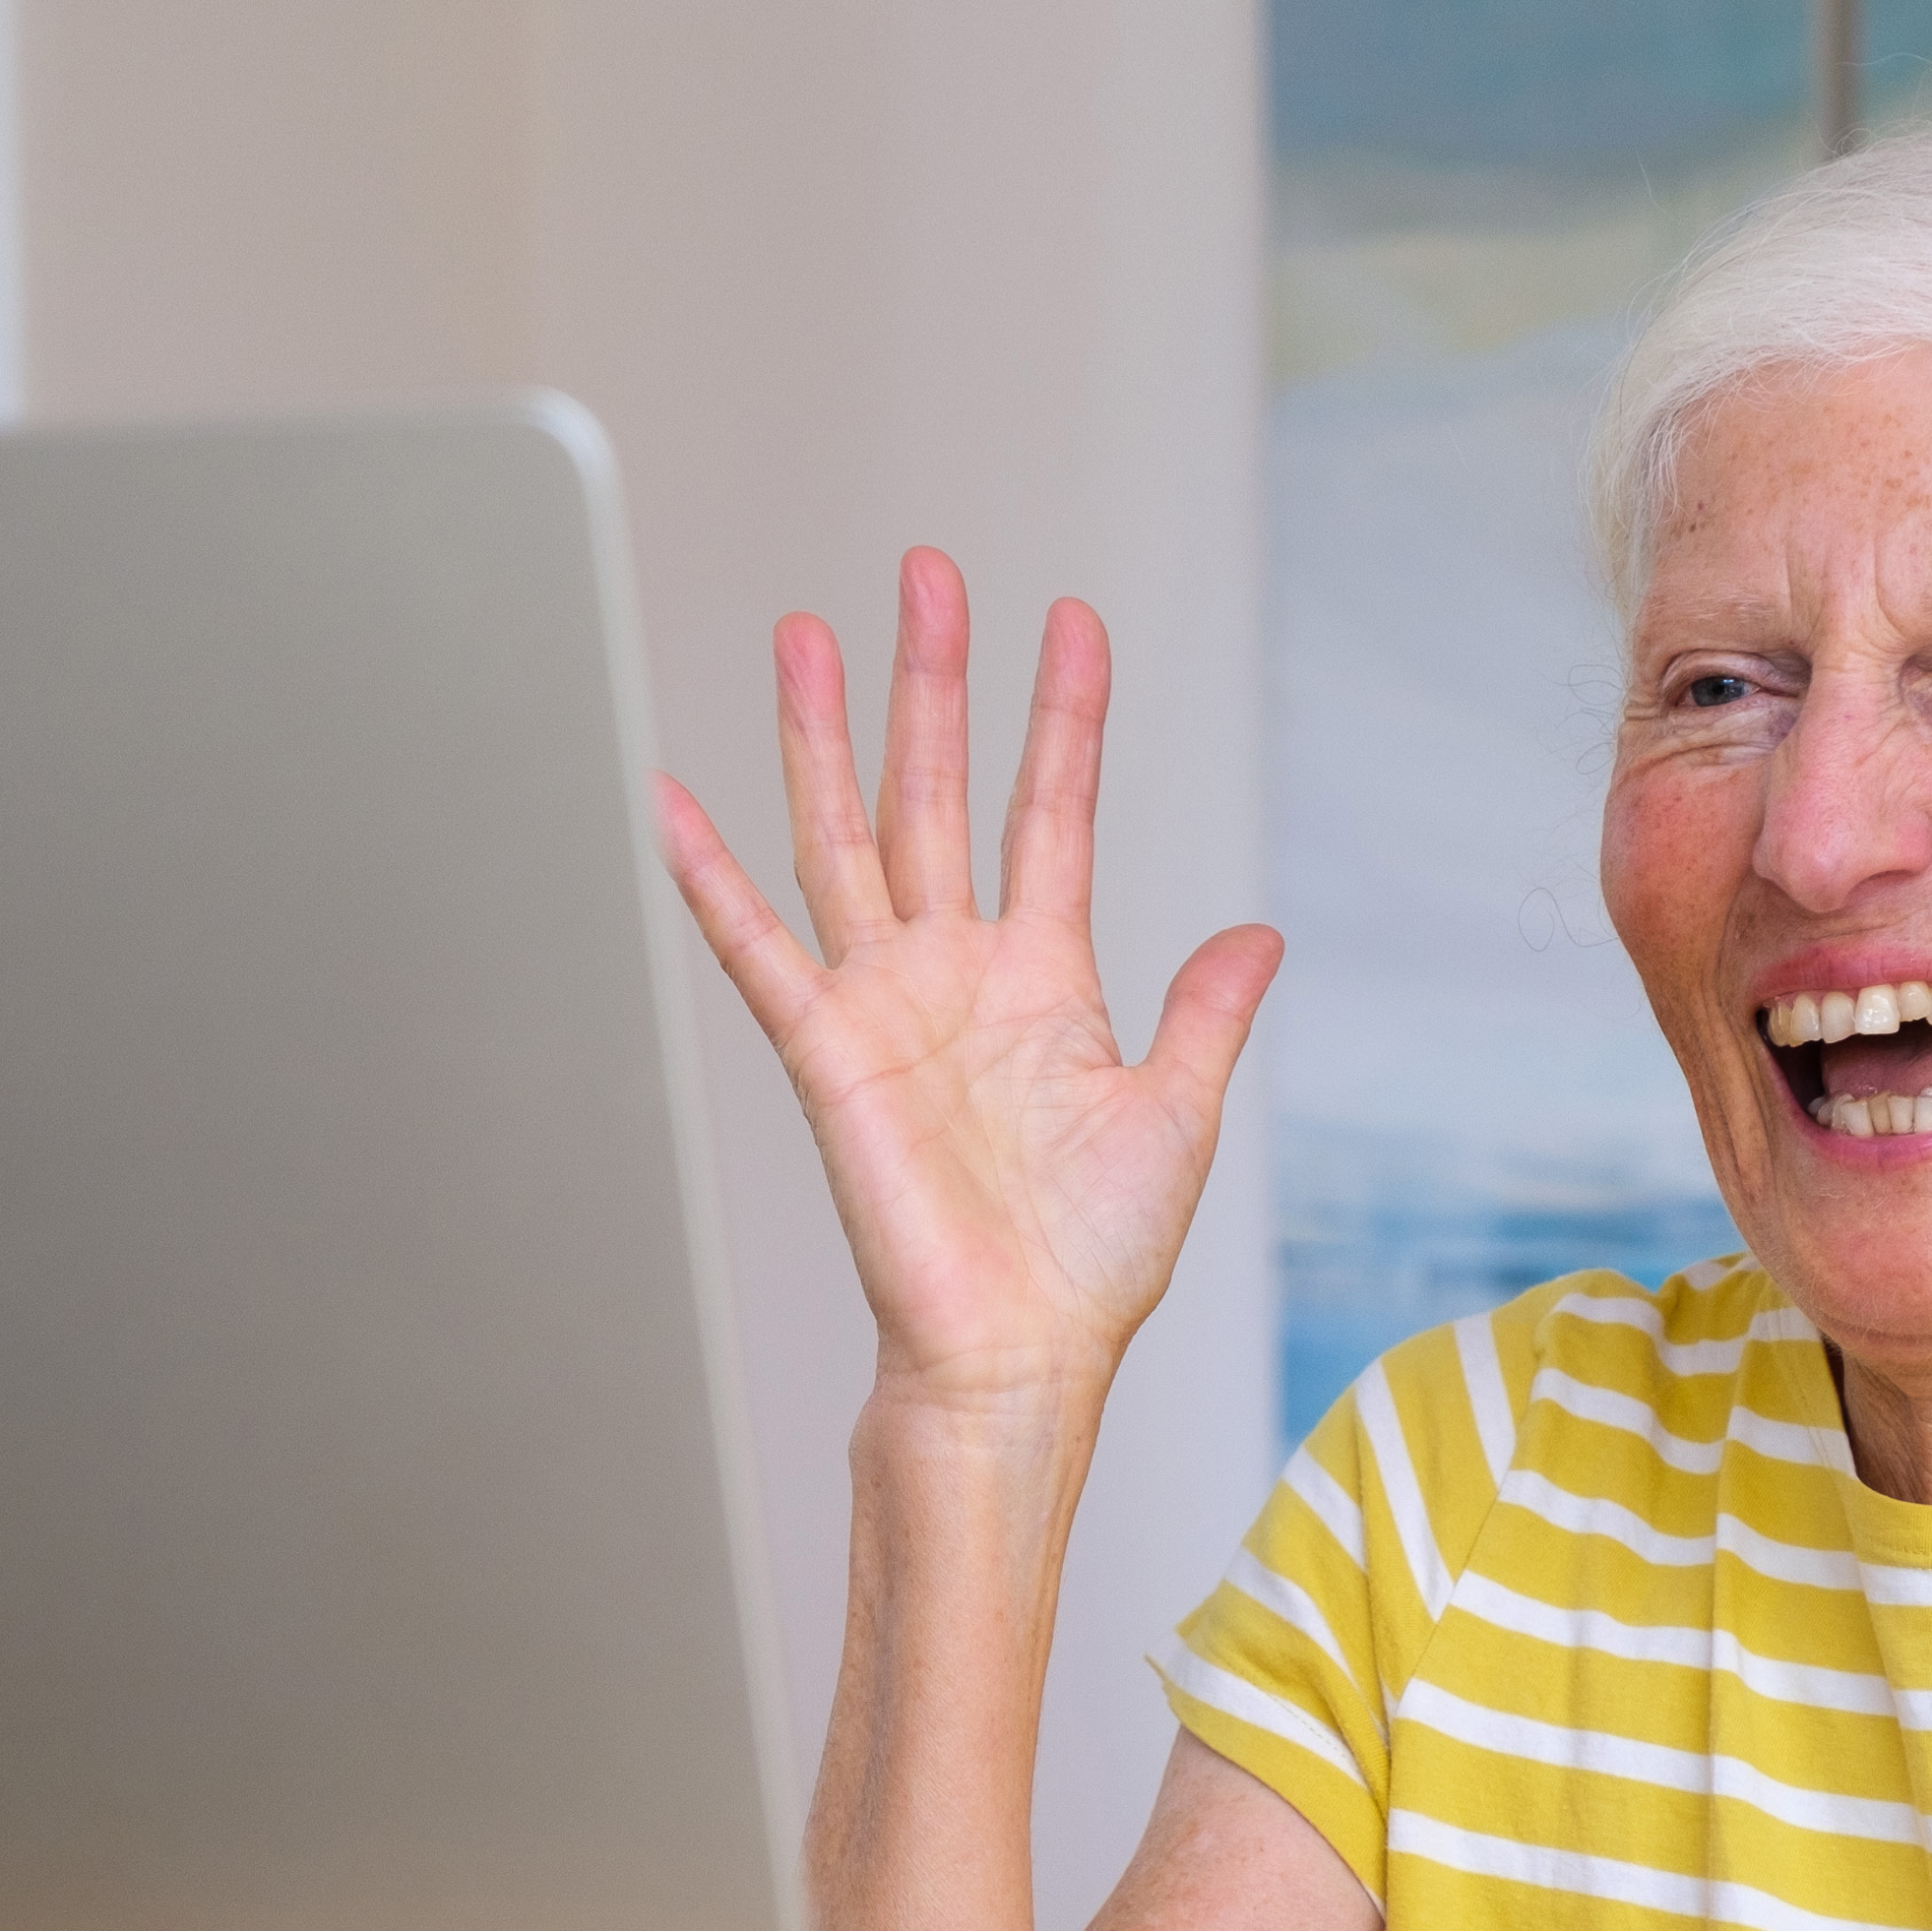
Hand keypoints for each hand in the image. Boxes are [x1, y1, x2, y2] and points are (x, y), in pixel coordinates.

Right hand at [659, 550, 1282, 1433]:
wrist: (1015, 1357)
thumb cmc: (1086, 1266)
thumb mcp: (1175, 1118)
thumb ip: (1206, 1015)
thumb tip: (1258, 933)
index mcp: (1044, 979)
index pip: (1051, 812)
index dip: (1062, 718)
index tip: (1071, 622)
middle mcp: (955, 972)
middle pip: (937, 790)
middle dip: (933, 680)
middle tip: (927, 573)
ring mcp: (884, 1003)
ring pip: (847, 834)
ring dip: (825, 733)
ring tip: (805, 631)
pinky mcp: (826, 1052)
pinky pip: (759, 948)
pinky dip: (711, 878)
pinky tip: (673, 802)